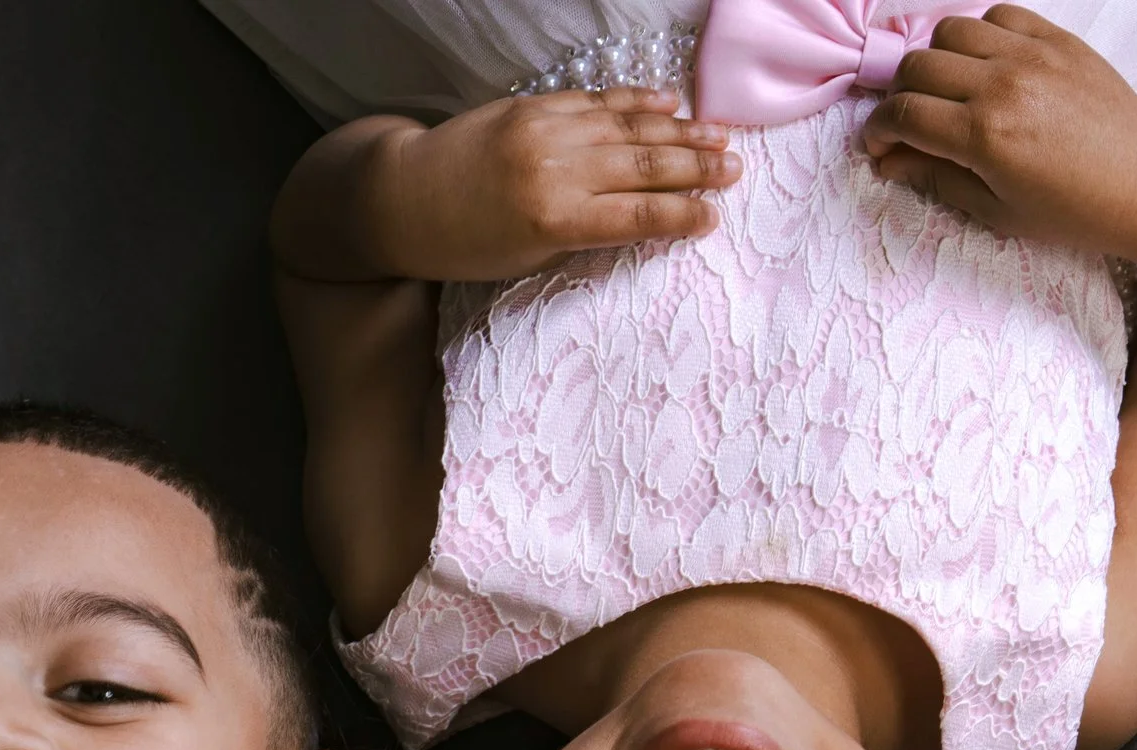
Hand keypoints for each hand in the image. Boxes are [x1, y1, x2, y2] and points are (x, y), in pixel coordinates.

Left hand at [370, 88, 739, 281]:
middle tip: (736, 171)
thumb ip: (581, 235)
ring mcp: (545, 131)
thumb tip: (637, 220)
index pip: (638, 217)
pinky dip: (635, 102)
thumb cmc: (461, 246)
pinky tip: (668, 102)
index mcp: (555, 219)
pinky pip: (596, 101)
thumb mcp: (525, 259)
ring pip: (628, 127)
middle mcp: (556, 169)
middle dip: (696, 168)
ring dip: (679, 132)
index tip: (714, 218)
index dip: (682, 216)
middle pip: (645, 166)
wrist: (400, 197)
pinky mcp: (532, 106)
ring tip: (719, 138)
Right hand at [862, 5, 1136, 262]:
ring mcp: (1032, 56)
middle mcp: (1004, 86)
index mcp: (985, 137)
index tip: (879, 144)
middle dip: (899, 95)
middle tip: (908, 120)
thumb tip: (890, 162)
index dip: (878, 130)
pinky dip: (980, 36)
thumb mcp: (997, 211)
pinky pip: (998, 16)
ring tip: (947, 90)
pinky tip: (986, 66)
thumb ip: (937, 179)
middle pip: (917, 66)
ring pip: (951, 32)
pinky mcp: (1058, 40)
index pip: (903, 114)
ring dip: (936, 60)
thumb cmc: (1074, 212)